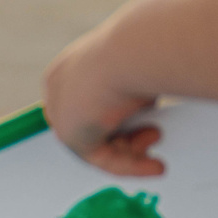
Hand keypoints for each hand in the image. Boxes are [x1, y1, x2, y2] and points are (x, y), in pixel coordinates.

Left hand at [42, 21, 164, 176]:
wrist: (133, 49)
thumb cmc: (140, 51)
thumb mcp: (134, 72)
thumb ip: (127, 98)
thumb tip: (140, 120)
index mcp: (70, 68)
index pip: (89, 105)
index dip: (120, 120)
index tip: (147, 124)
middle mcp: (60, 88)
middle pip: (93, 127)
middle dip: (127, 137)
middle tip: (154, 135)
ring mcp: (61, 111)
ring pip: (98, 145)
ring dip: (132, 152)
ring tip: (158, 151)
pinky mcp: (70, 134)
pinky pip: (102, 158)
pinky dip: (130, 165)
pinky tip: (156, 167)